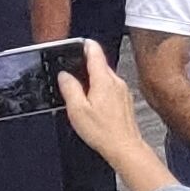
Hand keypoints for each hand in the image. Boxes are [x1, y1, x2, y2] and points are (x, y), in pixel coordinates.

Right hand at [51, 51, 163, 190]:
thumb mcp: (77, 110)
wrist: (124, 147)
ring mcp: (123, 90)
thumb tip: (64, 75)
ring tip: (81, 94)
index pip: (95, 52)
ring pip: (105, 76)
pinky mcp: (125, 100)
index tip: (78, 43)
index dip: (85, 44)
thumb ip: (70, 88)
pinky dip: (101, 90)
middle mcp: (116, 82)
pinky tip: (94, 105)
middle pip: (100, 64)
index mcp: (104, 80)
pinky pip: (111, 87)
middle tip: (72, 74)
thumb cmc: (103, 132)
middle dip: (86, 66)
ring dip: (93, 79)